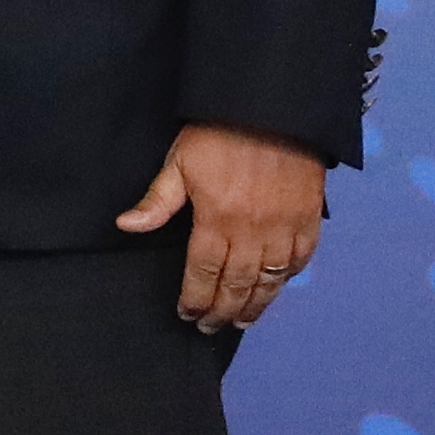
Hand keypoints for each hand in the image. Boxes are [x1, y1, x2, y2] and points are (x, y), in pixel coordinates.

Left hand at [119, 121, 327, 329]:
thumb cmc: (218, 133)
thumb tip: (126, 225)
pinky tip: (276, 287)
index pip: (203, 272)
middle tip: (212, 328)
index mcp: (216, 219)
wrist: (272, 107)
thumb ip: (157, 201)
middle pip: (236, 284)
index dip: (195, 298)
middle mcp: (252, 230)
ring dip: (256, 304)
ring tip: (242, 320)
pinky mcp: (308, 217)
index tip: (188, 314)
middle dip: (222, 310)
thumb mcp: (178, 162)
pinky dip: (288, 277)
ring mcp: (284, 226)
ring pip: (270, 279)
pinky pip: (300, 258)